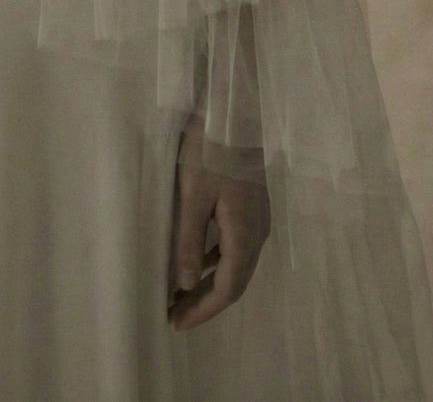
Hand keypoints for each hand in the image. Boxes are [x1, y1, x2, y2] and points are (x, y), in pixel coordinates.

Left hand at [168, 114, 268, 331]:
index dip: (203, 310)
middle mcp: (257, 232)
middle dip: (206, 302)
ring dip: (210, 282)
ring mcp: (257, 218)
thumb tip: (184, 285)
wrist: (232, 110)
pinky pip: (234, 246)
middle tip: (175, 315)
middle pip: (235, 281)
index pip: (228, 289)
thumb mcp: (192, 195)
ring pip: (235, 264)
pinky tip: (197, 259)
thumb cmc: (209, 149)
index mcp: (245, 234)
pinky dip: (215, 261)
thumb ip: (189, 241)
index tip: (176, 322)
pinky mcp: (250, 206)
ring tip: (181, 294)